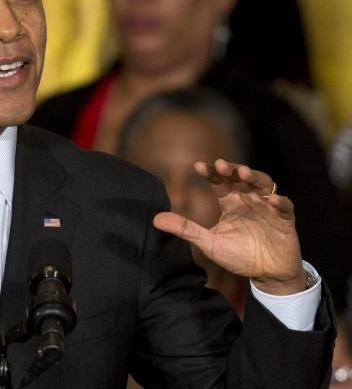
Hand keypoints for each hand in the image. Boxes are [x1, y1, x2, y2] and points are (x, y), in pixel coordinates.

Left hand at [153, 159, 305, 294]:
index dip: (211, 173)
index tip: (198, 167)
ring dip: (254, 178)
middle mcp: (248, 200)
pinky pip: (285, 207)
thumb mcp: (209, 242)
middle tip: (221, 164)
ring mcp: (267, 208)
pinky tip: (272, 200)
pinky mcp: (285, 220)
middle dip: (232, 170)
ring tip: (243, 173)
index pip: (219, 182)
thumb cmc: (238, 255)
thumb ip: (185, 229)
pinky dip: (280, 202)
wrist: (266, 275)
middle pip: (241, 178)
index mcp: (230, 203)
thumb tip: (155, 219)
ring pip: (263, 186)